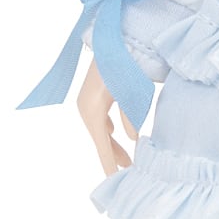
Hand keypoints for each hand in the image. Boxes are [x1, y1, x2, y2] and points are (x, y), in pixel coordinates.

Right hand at [77, 59, 141, 176]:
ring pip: (101, 130)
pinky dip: (109, 130)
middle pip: (101, 139)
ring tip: (126, 160)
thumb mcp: (129, 92)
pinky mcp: (95, 96)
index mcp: (92, 110)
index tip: (113, 179)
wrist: (112, 39)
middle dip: (113, 156)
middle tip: (127, 173)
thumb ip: (130, 116)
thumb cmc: (122, 64)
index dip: (108, 162)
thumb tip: (132, 138)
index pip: (101, 144)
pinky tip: (116, 136)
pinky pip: (101, 119)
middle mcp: (86, 108)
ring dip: (113, 144)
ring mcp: (88, 102)